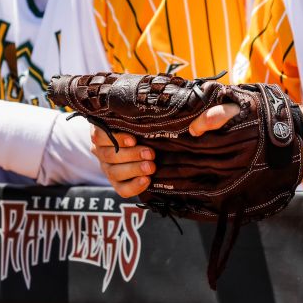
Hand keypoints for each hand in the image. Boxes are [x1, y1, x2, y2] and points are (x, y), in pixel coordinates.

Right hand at [89, 103, 240, 196]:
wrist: (182, 145)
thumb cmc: (178, 121)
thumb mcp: (191, 113)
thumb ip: (203, 115)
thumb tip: (200, 126)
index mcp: (113, 125)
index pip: (99, 132)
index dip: (114, 137)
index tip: (134, 139)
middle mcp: (107, 146)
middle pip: (106, 153)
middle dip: (129, 155)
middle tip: (151, 154)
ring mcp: (112, 165)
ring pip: (112, 171)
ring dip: (132, 169)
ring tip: (152, 167)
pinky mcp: (121, 182)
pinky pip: (120, 189)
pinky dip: (132, 186)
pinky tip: (147, 181)